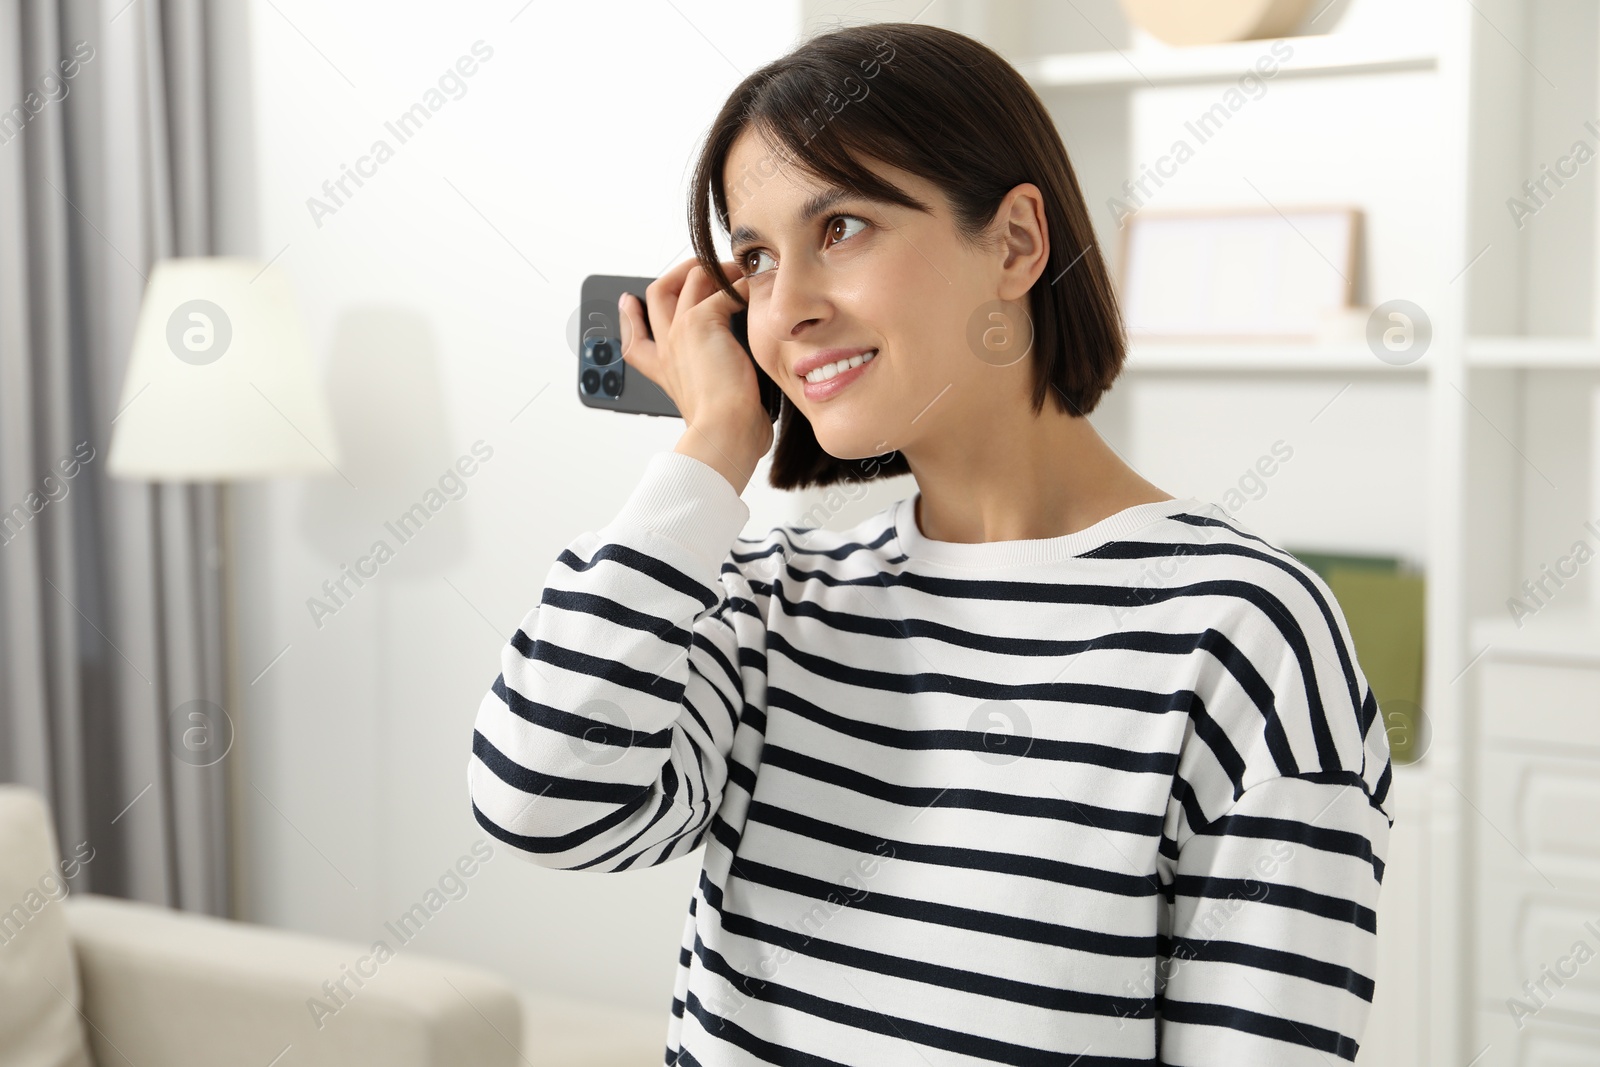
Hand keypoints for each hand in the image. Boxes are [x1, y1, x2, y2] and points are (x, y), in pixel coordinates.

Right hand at [617, 257, 773, 491]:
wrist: (724, 431)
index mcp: (665, 371)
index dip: (630, 318)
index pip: (635, 341)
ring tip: (739, 273)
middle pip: (656, 293)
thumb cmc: (727, 429)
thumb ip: (721, 398)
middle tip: (706, 267)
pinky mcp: (701, 322)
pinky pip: (722, 289)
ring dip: (717, 270)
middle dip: (680, 272)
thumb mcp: (714, 412)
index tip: (628, 302)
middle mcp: (667, 348)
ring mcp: (680, 332)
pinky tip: (754, 290)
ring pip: (689, 279)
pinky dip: (741, 286)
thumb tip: (751, 409)